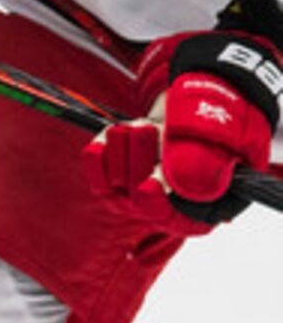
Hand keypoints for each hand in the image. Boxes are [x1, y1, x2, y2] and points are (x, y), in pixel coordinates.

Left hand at [84, 30, 282, 230]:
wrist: (198, 105)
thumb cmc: (217, 121)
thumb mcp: (223, 133)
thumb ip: (205, 157)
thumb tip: (180, 183)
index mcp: (202, 206)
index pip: (174, 218)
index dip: (157, 204)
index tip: (148, 184)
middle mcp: (166, 206)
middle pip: (139, 196)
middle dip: (140, 159)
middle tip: (146, 128)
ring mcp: (137, 194)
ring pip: (116, 183)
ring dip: (122, 150)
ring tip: (139, 124)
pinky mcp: (115, 180)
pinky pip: (98, 176)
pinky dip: (98, 156)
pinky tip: (106, 134)